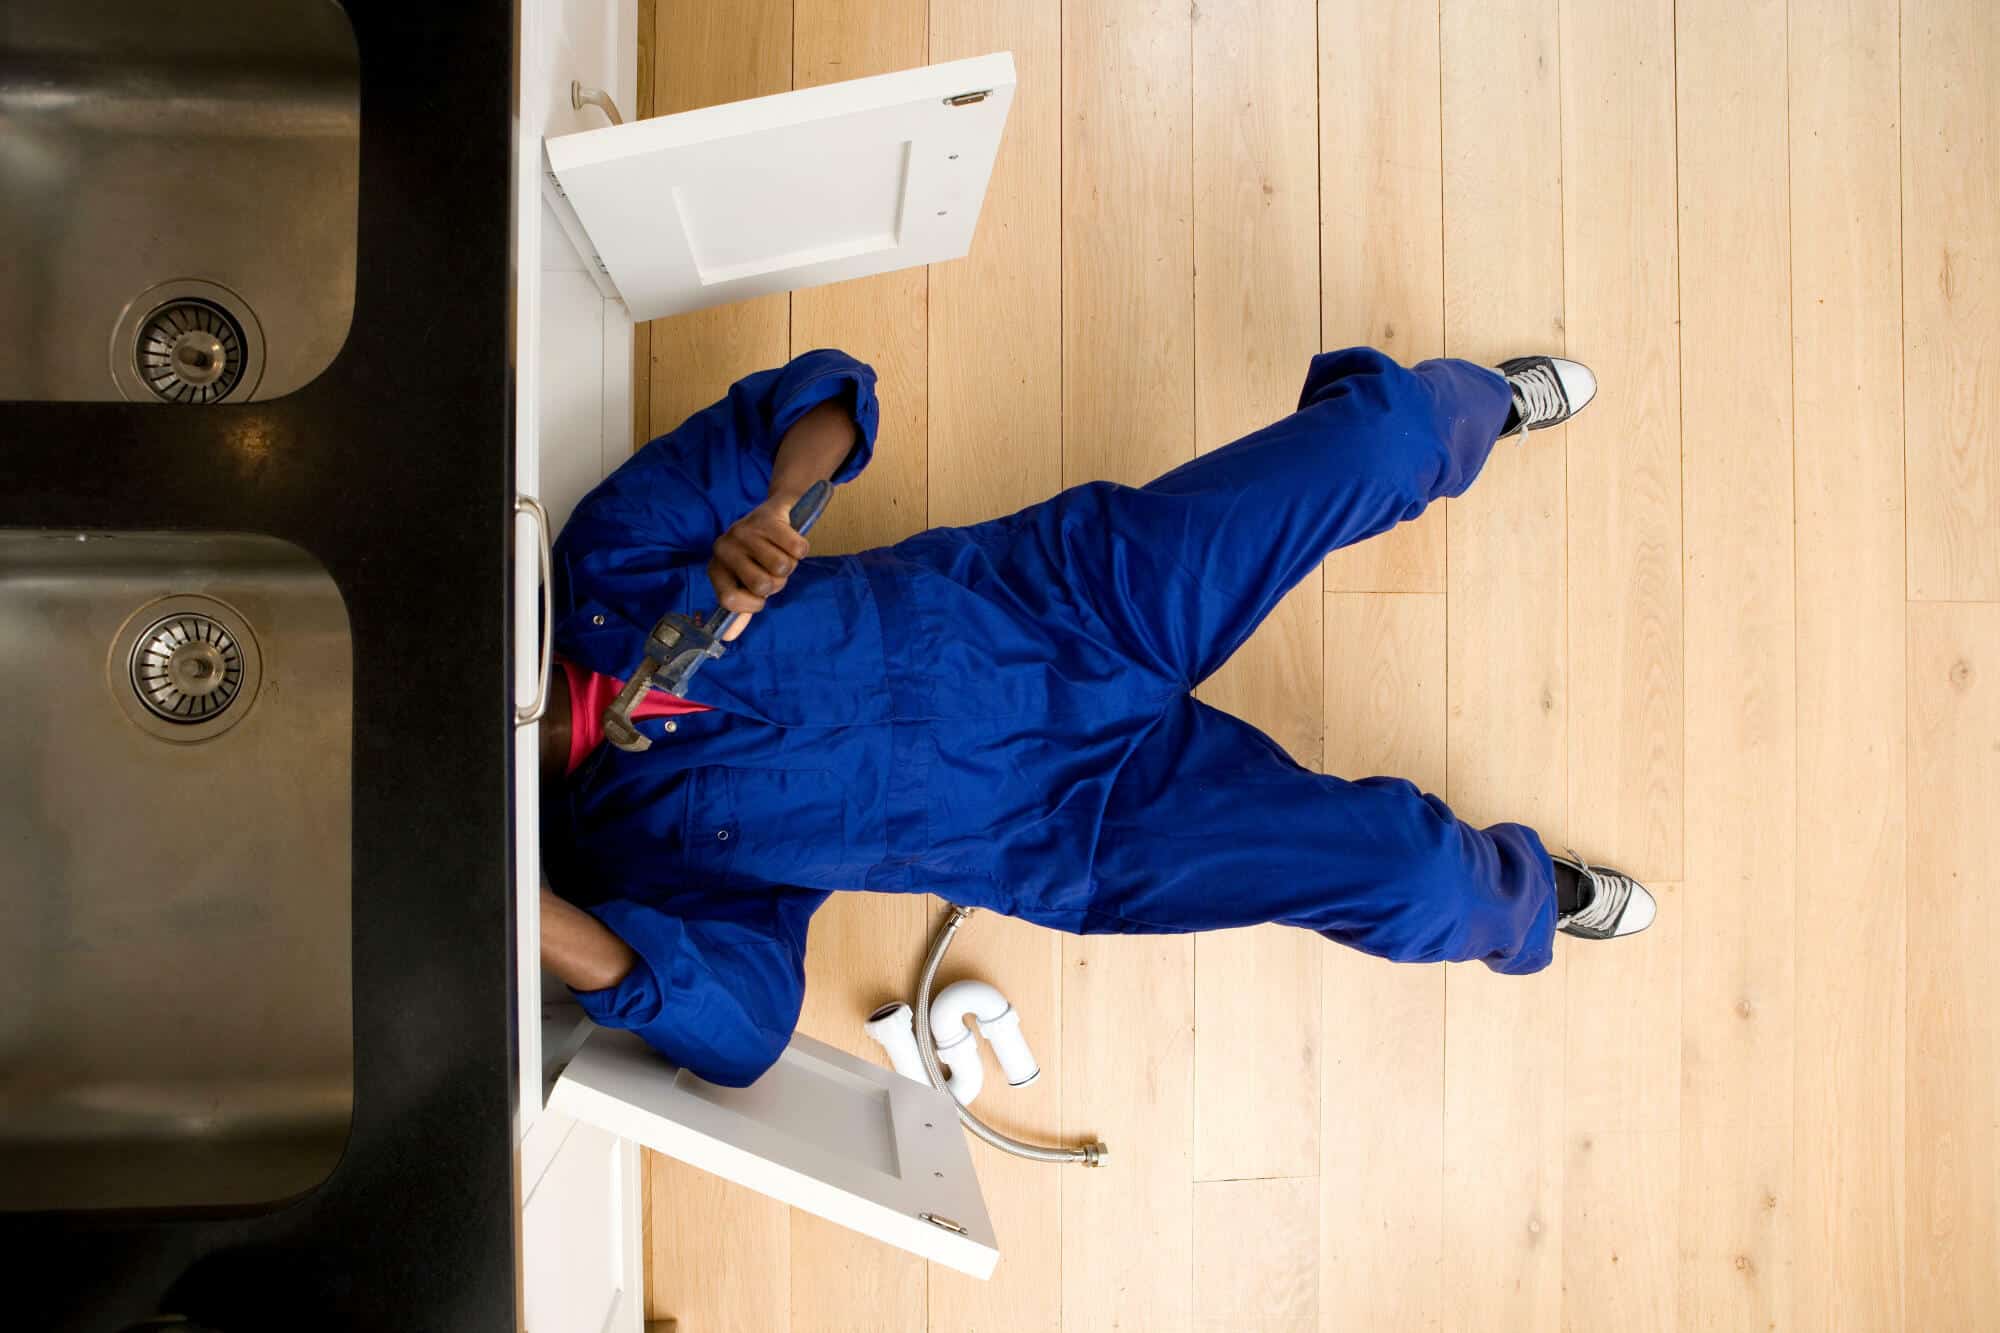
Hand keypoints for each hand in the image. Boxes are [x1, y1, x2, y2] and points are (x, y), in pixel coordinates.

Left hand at [708, 493, 811, 638]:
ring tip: (781, 554)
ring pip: (781, 567)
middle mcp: (724, 547)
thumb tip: (728, 638)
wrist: (776, 511)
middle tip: (773, 571)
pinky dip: (800, 550)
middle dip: (776, 584)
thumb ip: (740, 610)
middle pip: (761, 585)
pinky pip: (797, 549)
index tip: (760, 599)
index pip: (729, 600)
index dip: (752, 605)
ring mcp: (745, 531)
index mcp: (716, 567)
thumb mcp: (746, 582)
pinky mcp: (768, 518)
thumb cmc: (759, 555)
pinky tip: (790, 541)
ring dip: (790, 565)